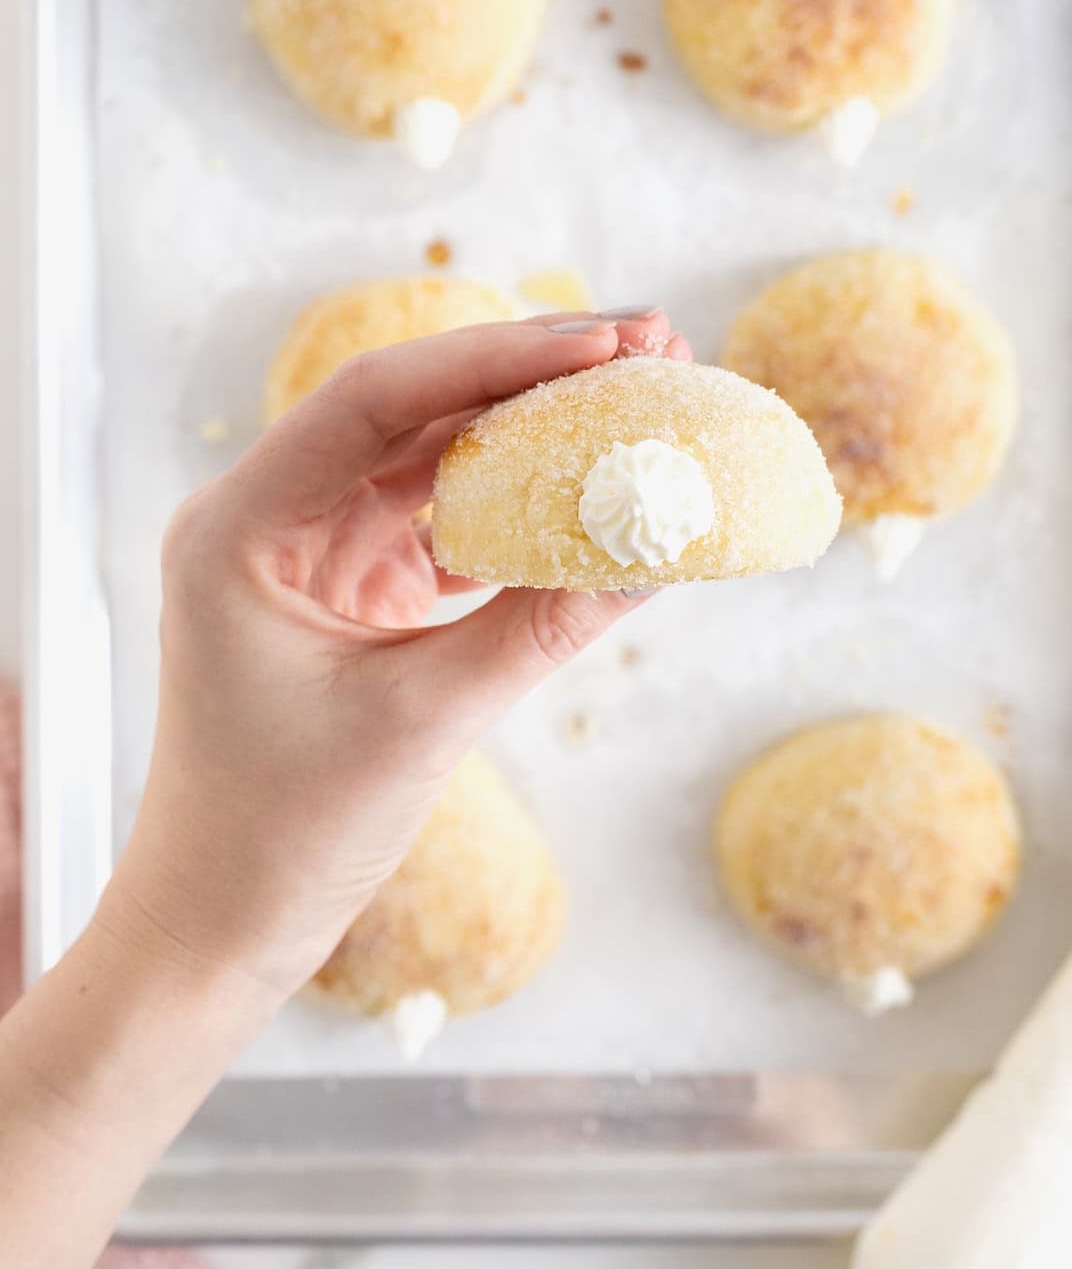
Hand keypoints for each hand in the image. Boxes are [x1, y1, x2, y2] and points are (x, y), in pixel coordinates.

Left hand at [102, 309, 687, 1002]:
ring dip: (533, 433)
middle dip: (530, 378)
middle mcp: (269, 516)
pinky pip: (446, 522)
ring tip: (638, 398)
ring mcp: (312, 549)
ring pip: (435, 460)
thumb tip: (655, 551)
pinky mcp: (353, 588)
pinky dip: (518, 507)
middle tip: (647, 345)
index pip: (373, 401)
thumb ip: (538, 628)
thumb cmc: (281, 833)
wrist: (219, 925)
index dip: (494, 360)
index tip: (603, 343)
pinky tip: (593, 491)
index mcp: (240, 525)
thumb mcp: (422, 721)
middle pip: (413, 413)